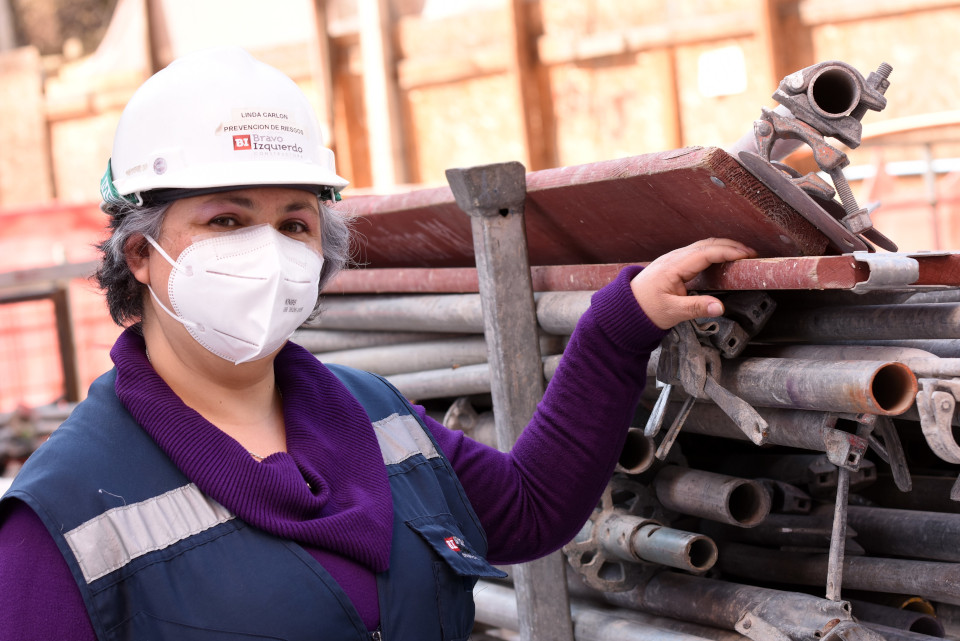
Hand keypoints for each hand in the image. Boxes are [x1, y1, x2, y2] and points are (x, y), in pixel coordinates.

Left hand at [630, 238, 756, 329]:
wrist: (625, 307)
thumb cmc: (645, 309)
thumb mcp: (672, 312)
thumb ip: (696, 308)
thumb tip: (720, 308)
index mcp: (673, 267)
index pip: (706, 253)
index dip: (728, 252)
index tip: (746, 255)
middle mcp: (673, 258)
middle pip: (706, 244)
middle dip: (730, 246)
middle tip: (751, 254)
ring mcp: (673, 259)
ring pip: (702, 246)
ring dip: (723, 247)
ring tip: (742, 255)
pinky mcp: (674, 263)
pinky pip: (697, 252)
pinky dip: (714, 252)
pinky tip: (723, 258)